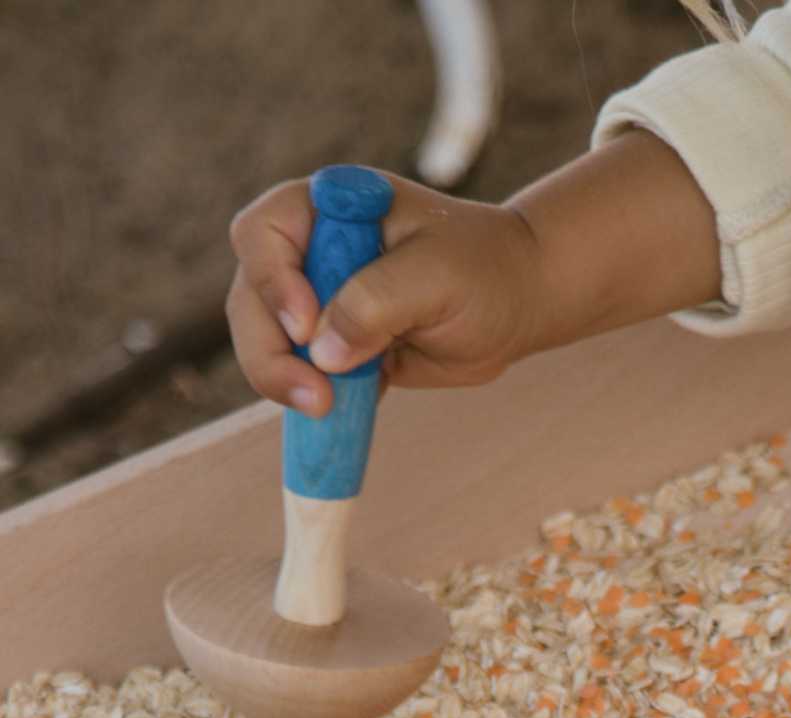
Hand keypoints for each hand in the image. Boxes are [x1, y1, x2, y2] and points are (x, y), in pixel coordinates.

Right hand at [225, 136, 722, 419]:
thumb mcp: (435, 276)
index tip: (308, 325)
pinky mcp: (340, 346)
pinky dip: (314, 398)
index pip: (263, 234)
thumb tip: (320, 351)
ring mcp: (322, 300)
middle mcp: (313, 251)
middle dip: (270, 349)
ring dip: (286, 380)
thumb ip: (376, 303)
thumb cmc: (485, 270)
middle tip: (310, 396)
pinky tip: (335, 418)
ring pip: (272, 342)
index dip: (273, 282)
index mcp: (329, 209)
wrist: (521, 301)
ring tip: (325, 409)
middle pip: (253, 298)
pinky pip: (309, 375)